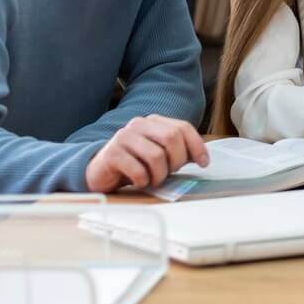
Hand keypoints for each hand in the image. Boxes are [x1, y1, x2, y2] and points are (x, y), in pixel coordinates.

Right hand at [84, 115, 209, 191]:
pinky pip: (138, 170)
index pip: (183, 127)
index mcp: (153, 122)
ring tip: (154, 180)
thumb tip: (202, 158)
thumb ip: (178, 151)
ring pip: (156, 155)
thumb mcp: (160, 154)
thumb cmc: (135, 163)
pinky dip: (144, 180)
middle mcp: (138, 124)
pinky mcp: (112, 154)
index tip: (204, 163)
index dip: (197, 146)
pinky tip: (140, 182)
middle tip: (171, 173)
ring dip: (160, 174)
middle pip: (172, 138)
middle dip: (177, 160)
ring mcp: (123, 137)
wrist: (100, 172)